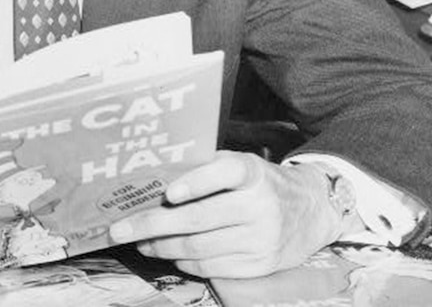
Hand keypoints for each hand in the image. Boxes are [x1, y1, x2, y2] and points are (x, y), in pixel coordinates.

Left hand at [108, 152, 341, 277]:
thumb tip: (154, 179)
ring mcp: (261, 239)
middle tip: (119, 229)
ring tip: (139, 241)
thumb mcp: (242, 164)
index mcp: (252, 173)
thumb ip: (207, 169)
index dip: (196, 183)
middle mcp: (259, 206)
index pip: (224, 173)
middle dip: (152, 225)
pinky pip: (211, 267)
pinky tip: (168, 254)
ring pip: (198, 248)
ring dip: (161, 247)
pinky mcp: (259, 265)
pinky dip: (184, 262)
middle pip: (198, 219)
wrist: (312, 211)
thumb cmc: (261, 183)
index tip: (169, 194)